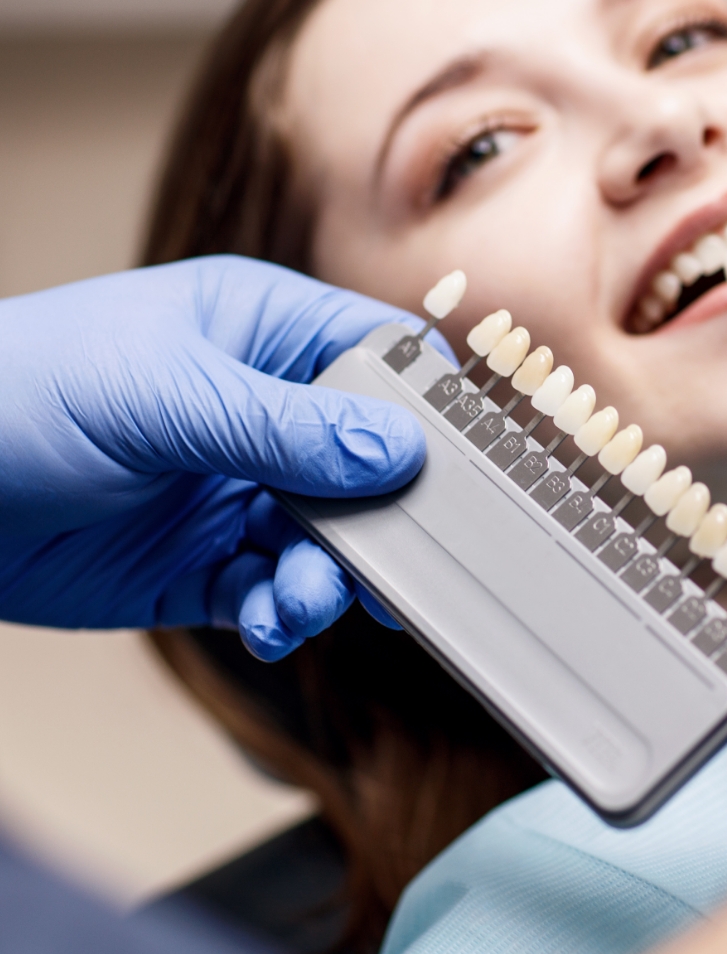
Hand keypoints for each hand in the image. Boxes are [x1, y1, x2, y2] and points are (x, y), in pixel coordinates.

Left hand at [0, 256, 446, 659]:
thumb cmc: (22, 389)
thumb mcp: (166, 395)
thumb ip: (287, 428)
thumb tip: (400, 452)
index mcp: (263, 334)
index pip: (378, 357)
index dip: (424, 406)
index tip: (456, 466)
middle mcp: (261, 412)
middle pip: (367, 464)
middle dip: (384, 515)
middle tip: (398, 561)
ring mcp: (233, 491)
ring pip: (326, 539)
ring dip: (331, 575)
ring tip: (308, 597)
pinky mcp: (201, 563)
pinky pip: (271, 591)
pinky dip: (284, 611)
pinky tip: (273, 619)